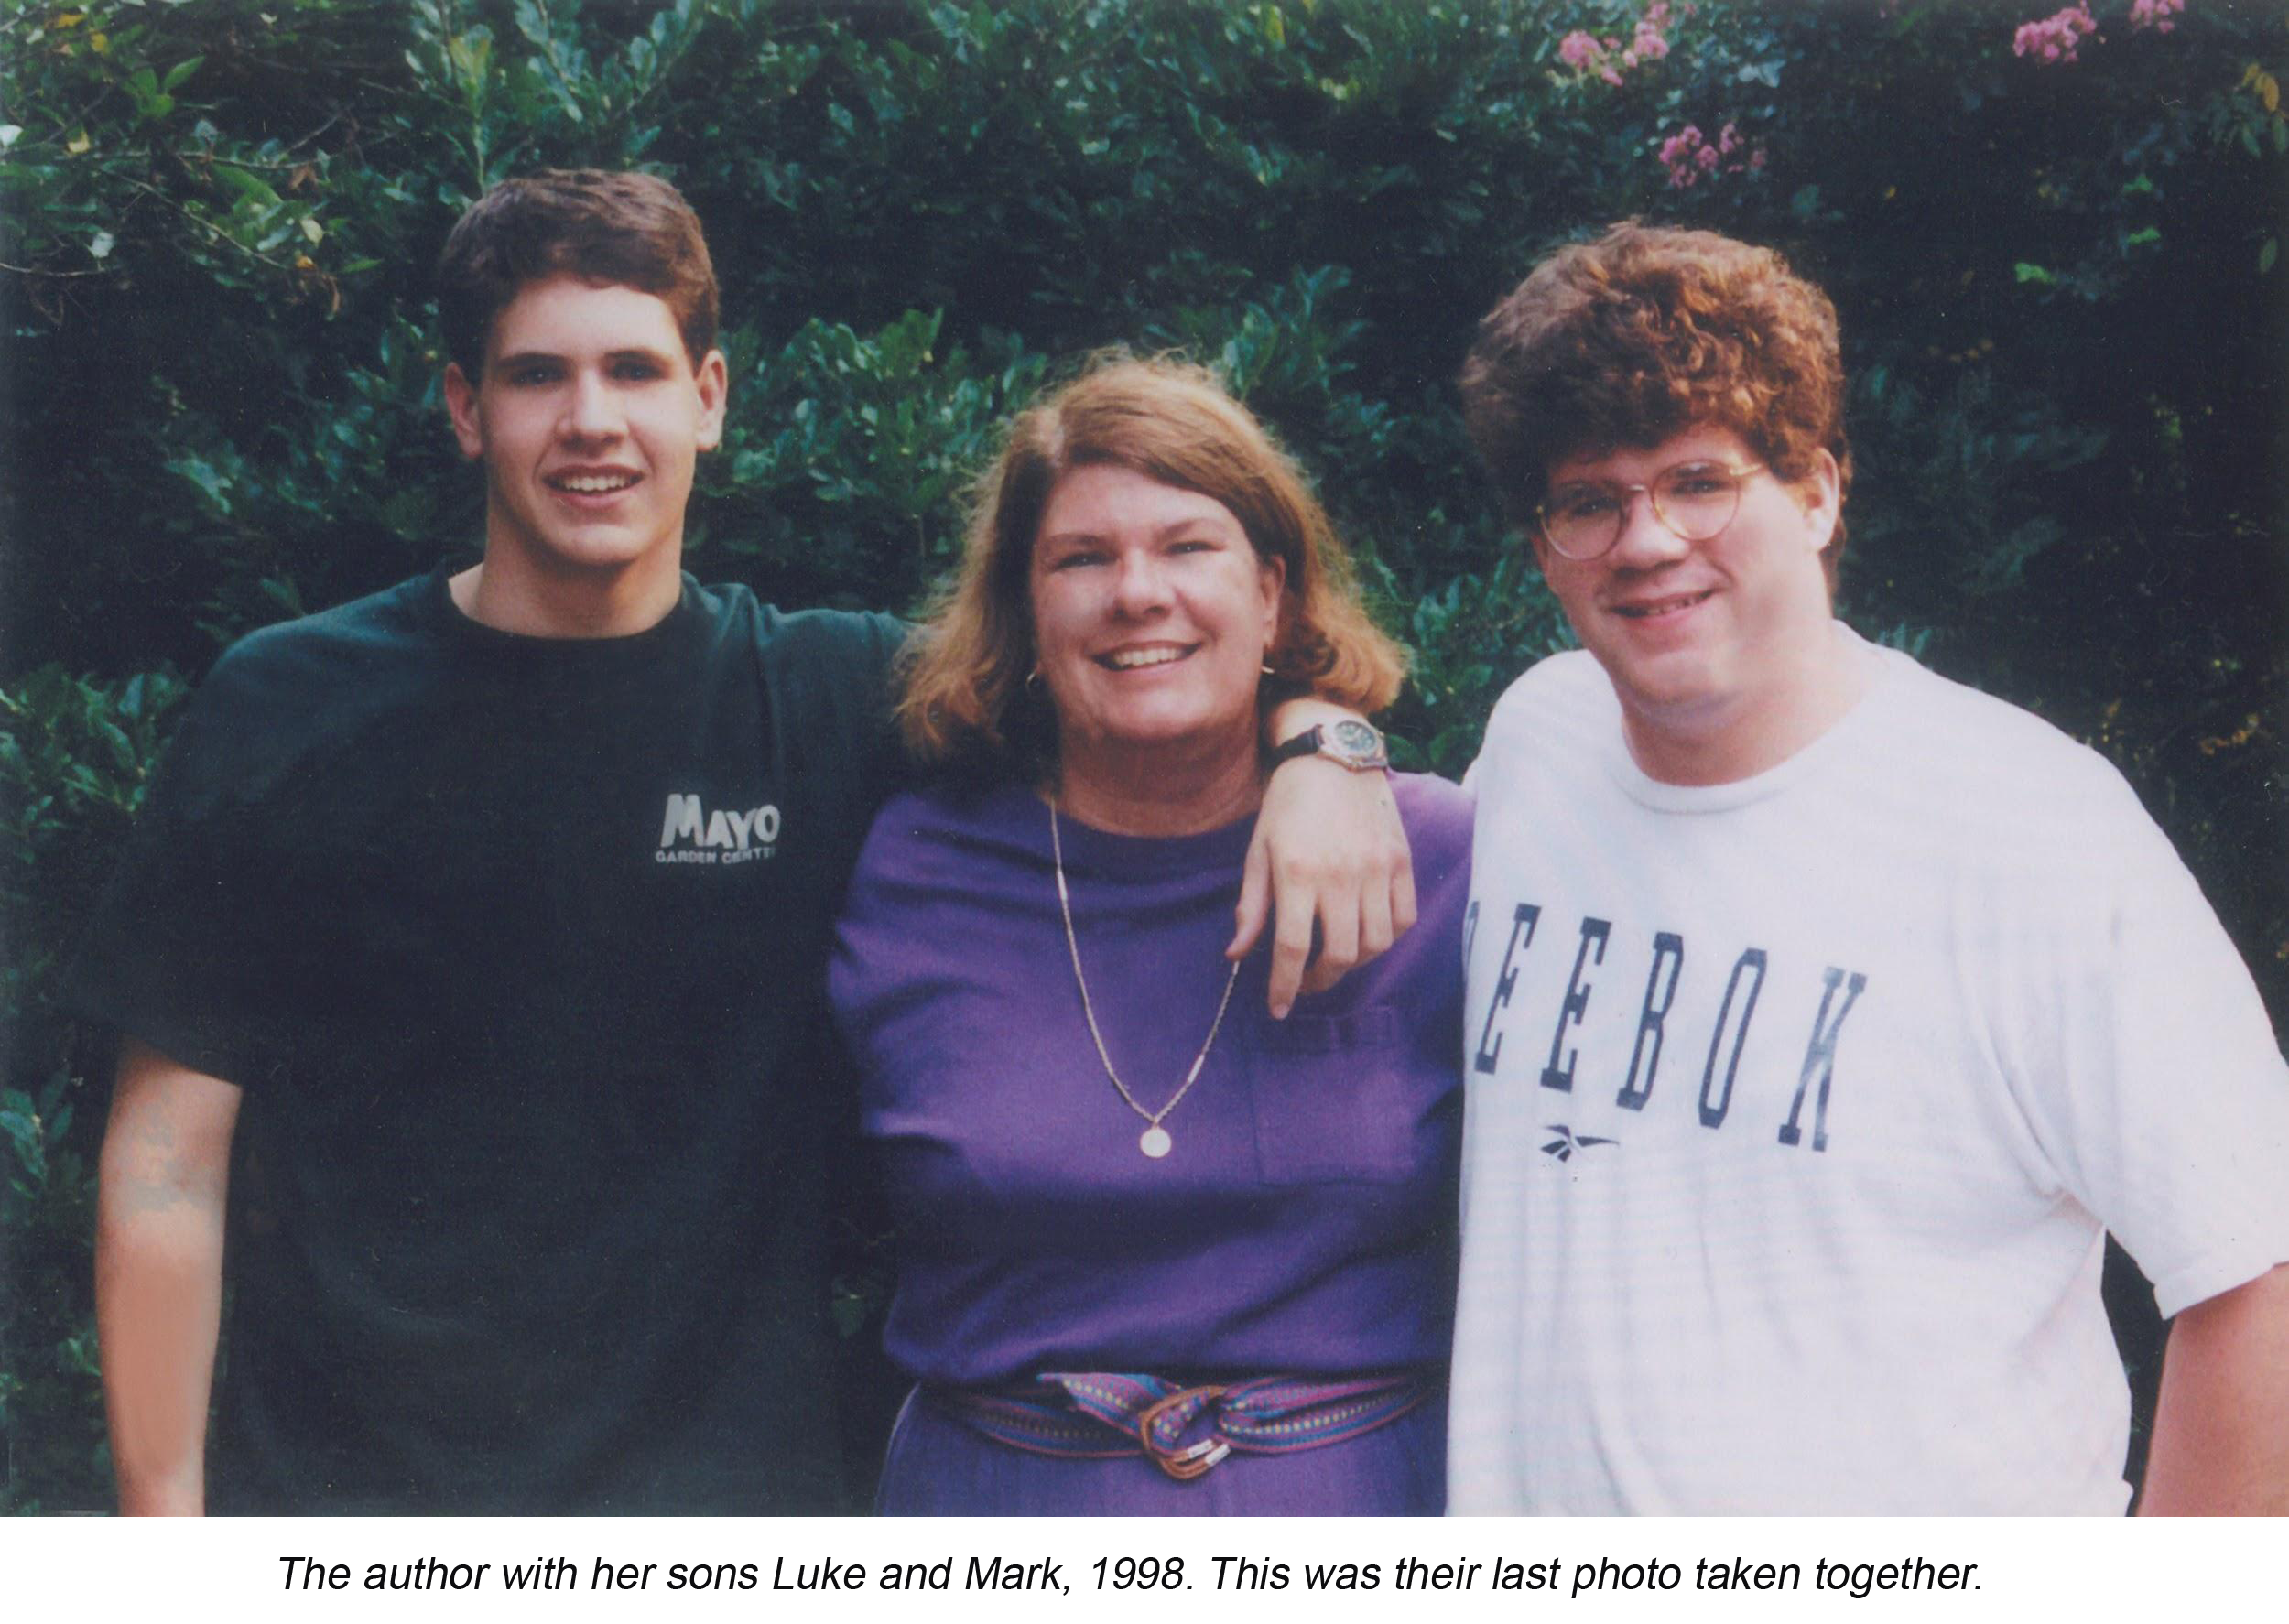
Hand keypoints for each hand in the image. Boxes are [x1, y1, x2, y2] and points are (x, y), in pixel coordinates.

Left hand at [1230, 756, 1415, 1017]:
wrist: (1334, 756)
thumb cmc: (1288, 804)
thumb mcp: (1258, 850)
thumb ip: (1251, 906)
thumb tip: (1236, 954)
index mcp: (1297, 873)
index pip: (1291, 948)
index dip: (1283, 987)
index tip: (1278, 1008)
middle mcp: (1341, 875)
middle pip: (1338, 955)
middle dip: (1319, 981)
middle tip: (1305, 982)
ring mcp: (1377, 869)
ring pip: (1374, 944)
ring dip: (1352, 963)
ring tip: (1333, 958)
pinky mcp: (1402, 863)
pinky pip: (1402, 920)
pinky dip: (1385, 939)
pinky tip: (1365, 935)